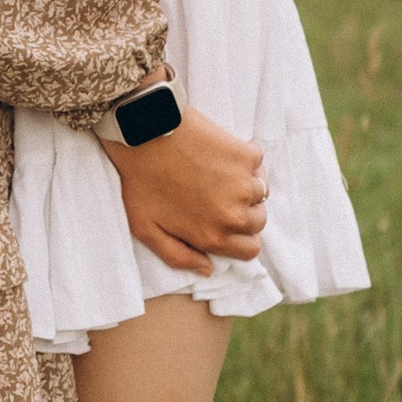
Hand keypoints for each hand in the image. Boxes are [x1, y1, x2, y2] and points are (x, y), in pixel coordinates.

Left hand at [106, 105, 267, 275]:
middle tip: (219, 196)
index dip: (241, 239)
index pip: (250, 250)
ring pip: (261, 192)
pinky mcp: (246, 156)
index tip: (228, 224)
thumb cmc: (140, 180)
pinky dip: (245, 159)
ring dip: (246, 185)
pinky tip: (220, 153)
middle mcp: (234, 215)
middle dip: (244, 212)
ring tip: (218, 173)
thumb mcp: (146, 228)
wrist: (144, 133)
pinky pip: (257, 162)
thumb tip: (207, 269)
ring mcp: (244, 184)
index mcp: (212, 236)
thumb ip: (178, 256)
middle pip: (258, 222)